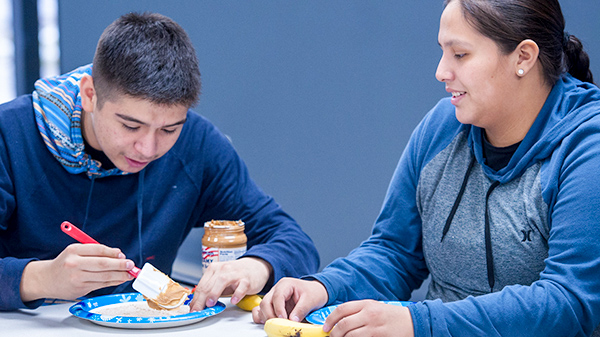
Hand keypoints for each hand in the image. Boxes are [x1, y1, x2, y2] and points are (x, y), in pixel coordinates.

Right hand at [20, 243, 134, 301]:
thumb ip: (95, 252)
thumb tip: (118, 254)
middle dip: (120, 265)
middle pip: (103, 264)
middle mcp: (74, 264)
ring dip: (120, 275)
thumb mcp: (76, 252)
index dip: (113, 253)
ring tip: (129, 274)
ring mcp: (77, 278)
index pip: (99, 250)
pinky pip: (101, 285)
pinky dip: (113, 282)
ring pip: (104, 276)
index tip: (123, 255)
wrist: (46, 280)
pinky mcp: (80, 289)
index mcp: (74, 250)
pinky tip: (120, 279)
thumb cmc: (65, 264)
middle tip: (130, 265)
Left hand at [189, 257, 271, 311]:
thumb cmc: (236, 275)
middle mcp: (223, 269)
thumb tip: (199, 303)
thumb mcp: (221, 279)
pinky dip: (237, 294)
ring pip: (222, 281)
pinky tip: (233, 300)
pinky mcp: (246, 279)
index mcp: (214, 269)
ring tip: (210, 304)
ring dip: (214, 293)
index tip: (193, 308)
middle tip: (198, 310)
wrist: (255, 267)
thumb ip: (211, 289)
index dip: (196, 298)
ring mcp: (235, 274)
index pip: (201, 285)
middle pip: (209, 285)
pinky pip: (241, 287)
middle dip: (201, 300)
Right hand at [252, 278, 328, 323]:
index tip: (284, 319)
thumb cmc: (313, 292)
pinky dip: (262, 317)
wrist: (315, 292)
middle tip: (280, 325)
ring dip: (267, 317)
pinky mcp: (272, 305)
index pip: (277, 296)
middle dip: (270, 315)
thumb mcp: (310, 300)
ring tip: (278, 324)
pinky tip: (269, 323)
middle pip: (266, 302)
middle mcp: (276, 290)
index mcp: (285, 284)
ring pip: (262, 307)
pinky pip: (261, 311)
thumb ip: (301, 310)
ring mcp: (273, 297)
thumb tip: (292, 321)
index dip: (279, 309)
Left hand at [323, 300, 413, 336]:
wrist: (413, 321)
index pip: (342, 310)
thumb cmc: (392, 315)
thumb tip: (340, 320)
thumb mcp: (375, 307)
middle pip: (344, 325)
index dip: (330, 319)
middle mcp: (369, 314)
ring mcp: (374, 327)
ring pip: (350, 336)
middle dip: (334, 333)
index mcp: (366, 304)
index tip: (326, 327)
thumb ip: (358, 311)